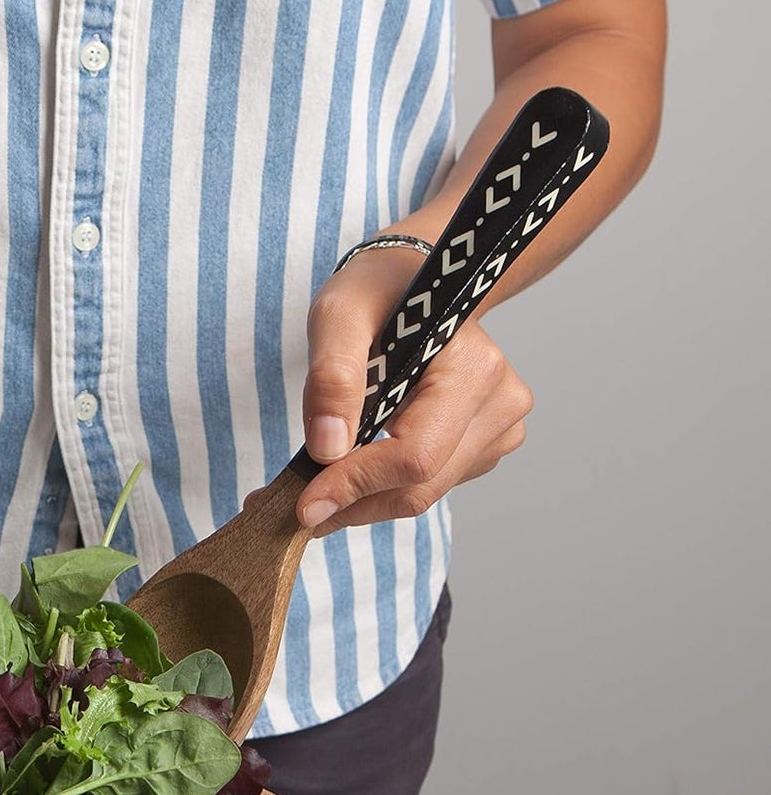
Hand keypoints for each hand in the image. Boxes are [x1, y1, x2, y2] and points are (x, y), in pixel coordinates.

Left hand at [294, 245, 532, 536]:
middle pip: (419, 487)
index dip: (356, 486)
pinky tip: (354, 467)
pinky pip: (427, 487)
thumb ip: (332, 377)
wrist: (409, 285)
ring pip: (421, 495)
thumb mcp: (338, 315)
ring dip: (363, 500)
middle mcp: (500, 402)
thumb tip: (327, 449)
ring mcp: (499, 429)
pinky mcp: (486, 446)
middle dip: (351, 503)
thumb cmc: (375, 294)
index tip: (303, 506)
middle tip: (294, 508)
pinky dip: (382, 489)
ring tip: (315, 484)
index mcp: (473, 368)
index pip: (415, 455)